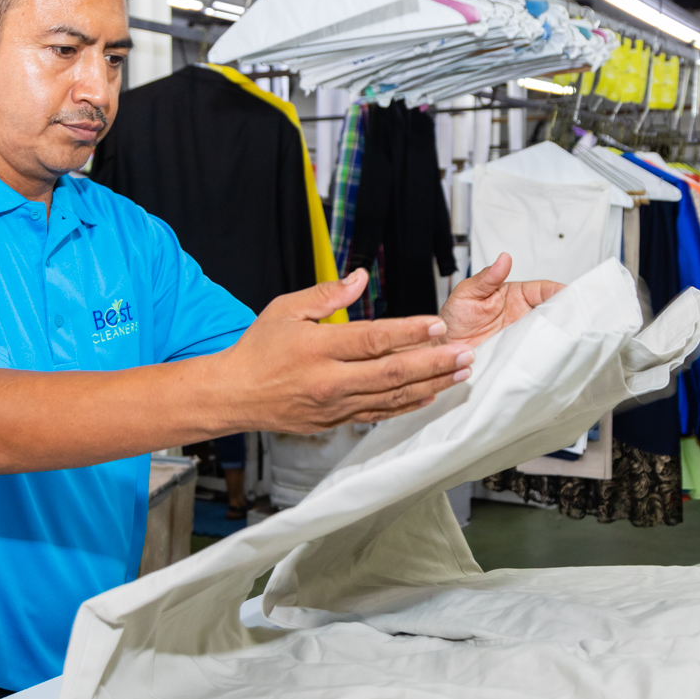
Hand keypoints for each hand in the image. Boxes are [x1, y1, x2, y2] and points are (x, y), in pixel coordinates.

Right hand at [216, 269, 475, 432]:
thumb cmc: (257, 350)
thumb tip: (359, 277)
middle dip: (434, 363)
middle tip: (465, 354)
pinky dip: (408, 406)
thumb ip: (326, 294)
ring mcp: (335, 405)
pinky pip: (380, 414)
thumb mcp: (285, 309)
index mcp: (317, 348)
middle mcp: (329, 381)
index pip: (372, 340)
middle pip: (392, 373)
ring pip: (392, 397)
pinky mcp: (337, 421)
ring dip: (431, 384)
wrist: (234, 395)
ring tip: (460, 373)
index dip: (408, 332)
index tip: (437, 326)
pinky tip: (431, 395)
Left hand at [438, 254, 563, 347]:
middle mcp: (522, 314)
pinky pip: (535, 351)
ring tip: (571, 335)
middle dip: (568, 312)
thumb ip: (486, 277)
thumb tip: (503, 259)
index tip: (572, 294)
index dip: (560, 291)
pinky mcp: (517, 353)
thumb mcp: (467, 292)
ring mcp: (522, 334)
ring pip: (548, 332)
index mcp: (515, 295)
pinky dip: (545, 352)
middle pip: (552, 311)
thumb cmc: (453, 318)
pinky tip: (553, 352)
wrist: (443, 347)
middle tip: (579, 316)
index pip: (543, 289)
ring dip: (559, 333)